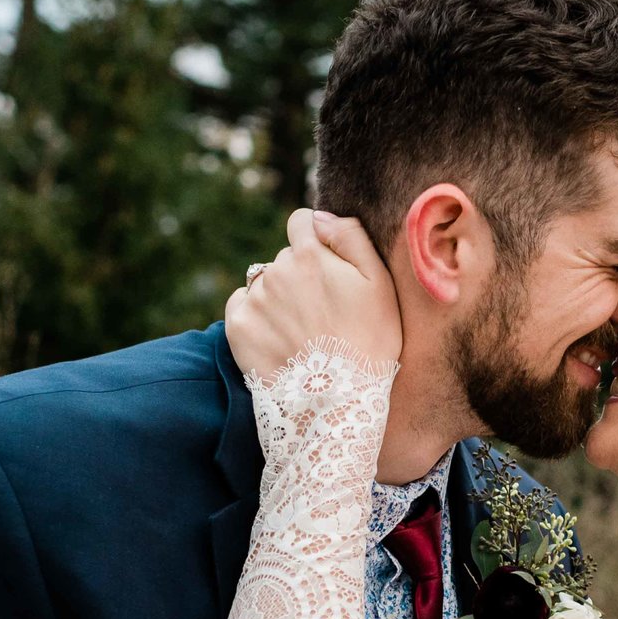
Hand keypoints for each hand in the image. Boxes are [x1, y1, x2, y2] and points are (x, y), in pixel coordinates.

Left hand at [224, 208, 401, 374]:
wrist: (338, 402)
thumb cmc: (370, 343)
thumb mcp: (379, 285)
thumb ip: (352, 237)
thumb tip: (320, 216)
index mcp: (310, 255)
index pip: (302, 221)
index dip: (316, 240)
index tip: (328, 267)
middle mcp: (275, 270)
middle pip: (284, 257)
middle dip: (300, 274)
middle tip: (322, 312)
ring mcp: (254, 299)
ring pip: (264, 282)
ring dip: (278, 296)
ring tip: (301, 330)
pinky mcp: (237, 327)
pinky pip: (241, 304)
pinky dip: (256, 315)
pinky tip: (278, 337)